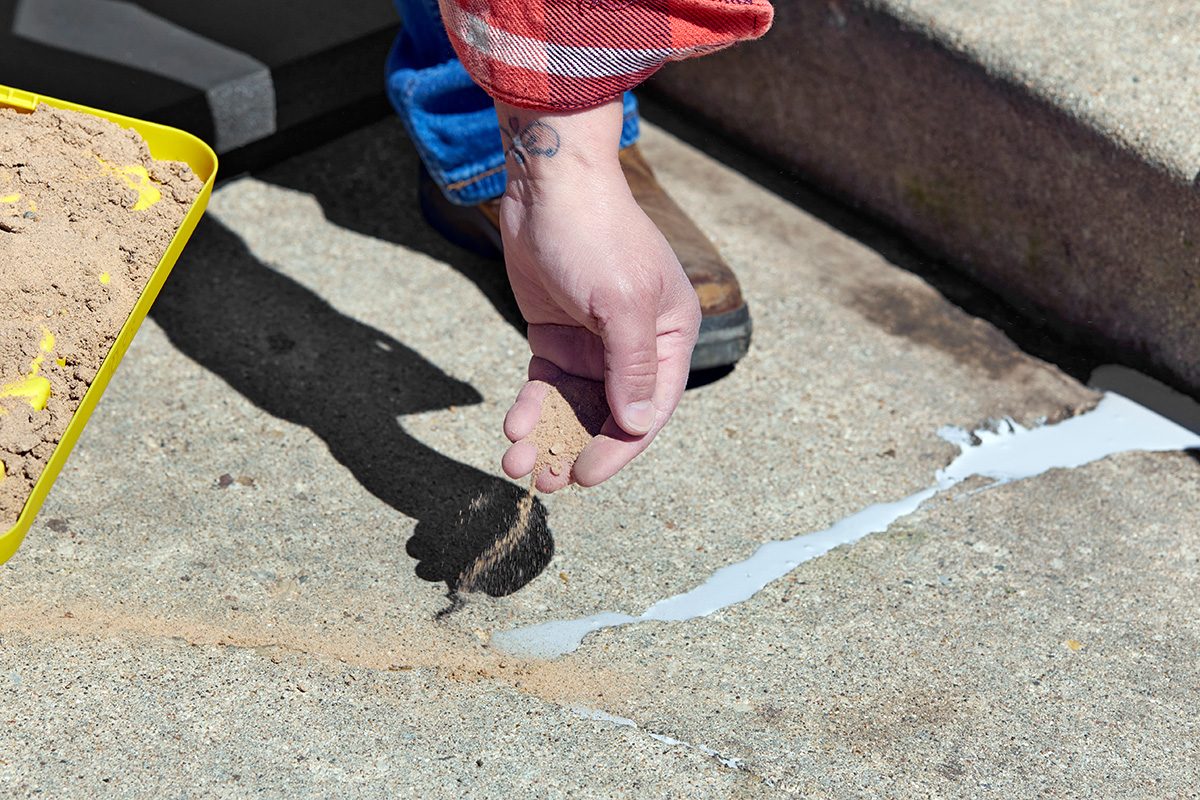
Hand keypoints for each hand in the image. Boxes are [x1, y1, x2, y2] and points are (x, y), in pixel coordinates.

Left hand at [495, 101, 700, 491]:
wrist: (548, 184)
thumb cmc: (596, 234)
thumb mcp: (620, 300)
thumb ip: (630, 366)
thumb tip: (637, 426)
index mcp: (667, 337)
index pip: (647, 410)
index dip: (617, 449)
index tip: (583, 477)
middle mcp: (634, 346)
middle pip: (606, 415)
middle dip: (574, 448)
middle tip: (543, 481)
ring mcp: (594, 342)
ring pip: (571, 405)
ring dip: (546, 435)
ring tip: (516, 462)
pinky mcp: (557, 335)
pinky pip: (545, 385)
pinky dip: (529, 407)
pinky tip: (512, 425)